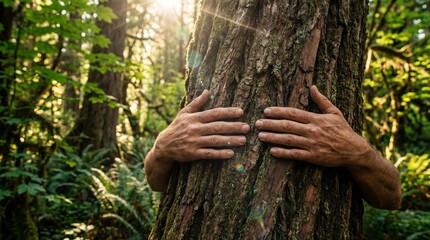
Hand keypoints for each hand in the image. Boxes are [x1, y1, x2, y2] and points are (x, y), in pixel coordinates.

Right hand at [154, 89, 250, 164]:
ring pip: (215, 140)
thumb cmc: (177, 127)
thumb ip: (197, 103)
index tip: (241, 112)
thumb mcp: (184, 113)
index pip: (214, 113)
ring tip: (243, 140)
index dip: (228, 112)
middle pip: (217, 127)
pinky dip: (220, 153)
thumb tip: (207, 91)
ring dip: (230, 140)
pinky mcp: (193, 153)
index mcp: (194, 118)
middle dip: (233, 127)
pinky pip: (208, 153)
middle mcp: (195, 129)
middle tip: (247, 127)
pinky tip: (231, 153)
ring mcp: (194, 141)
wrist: (163, 145)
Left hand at [255, 85, 370, 167]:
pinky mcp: (313, 157)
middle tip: (257, 124)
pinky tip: (272, 151)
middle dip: (270, 124)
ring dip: (273, 137)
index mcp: (316, 119)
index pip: (293, 113)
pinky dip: (283, 153)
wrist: (354, 150)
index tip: (266, 111)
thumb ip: (321, 100)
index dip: (278, 112)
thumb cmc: (343, 130)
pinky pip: (295, 154)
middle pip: (287, 126)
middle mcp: (312, 130)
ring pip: (288, 140)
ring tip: (260, 136)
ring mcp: (312, 144)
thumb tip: (312, 87)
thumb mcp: (334, 112)